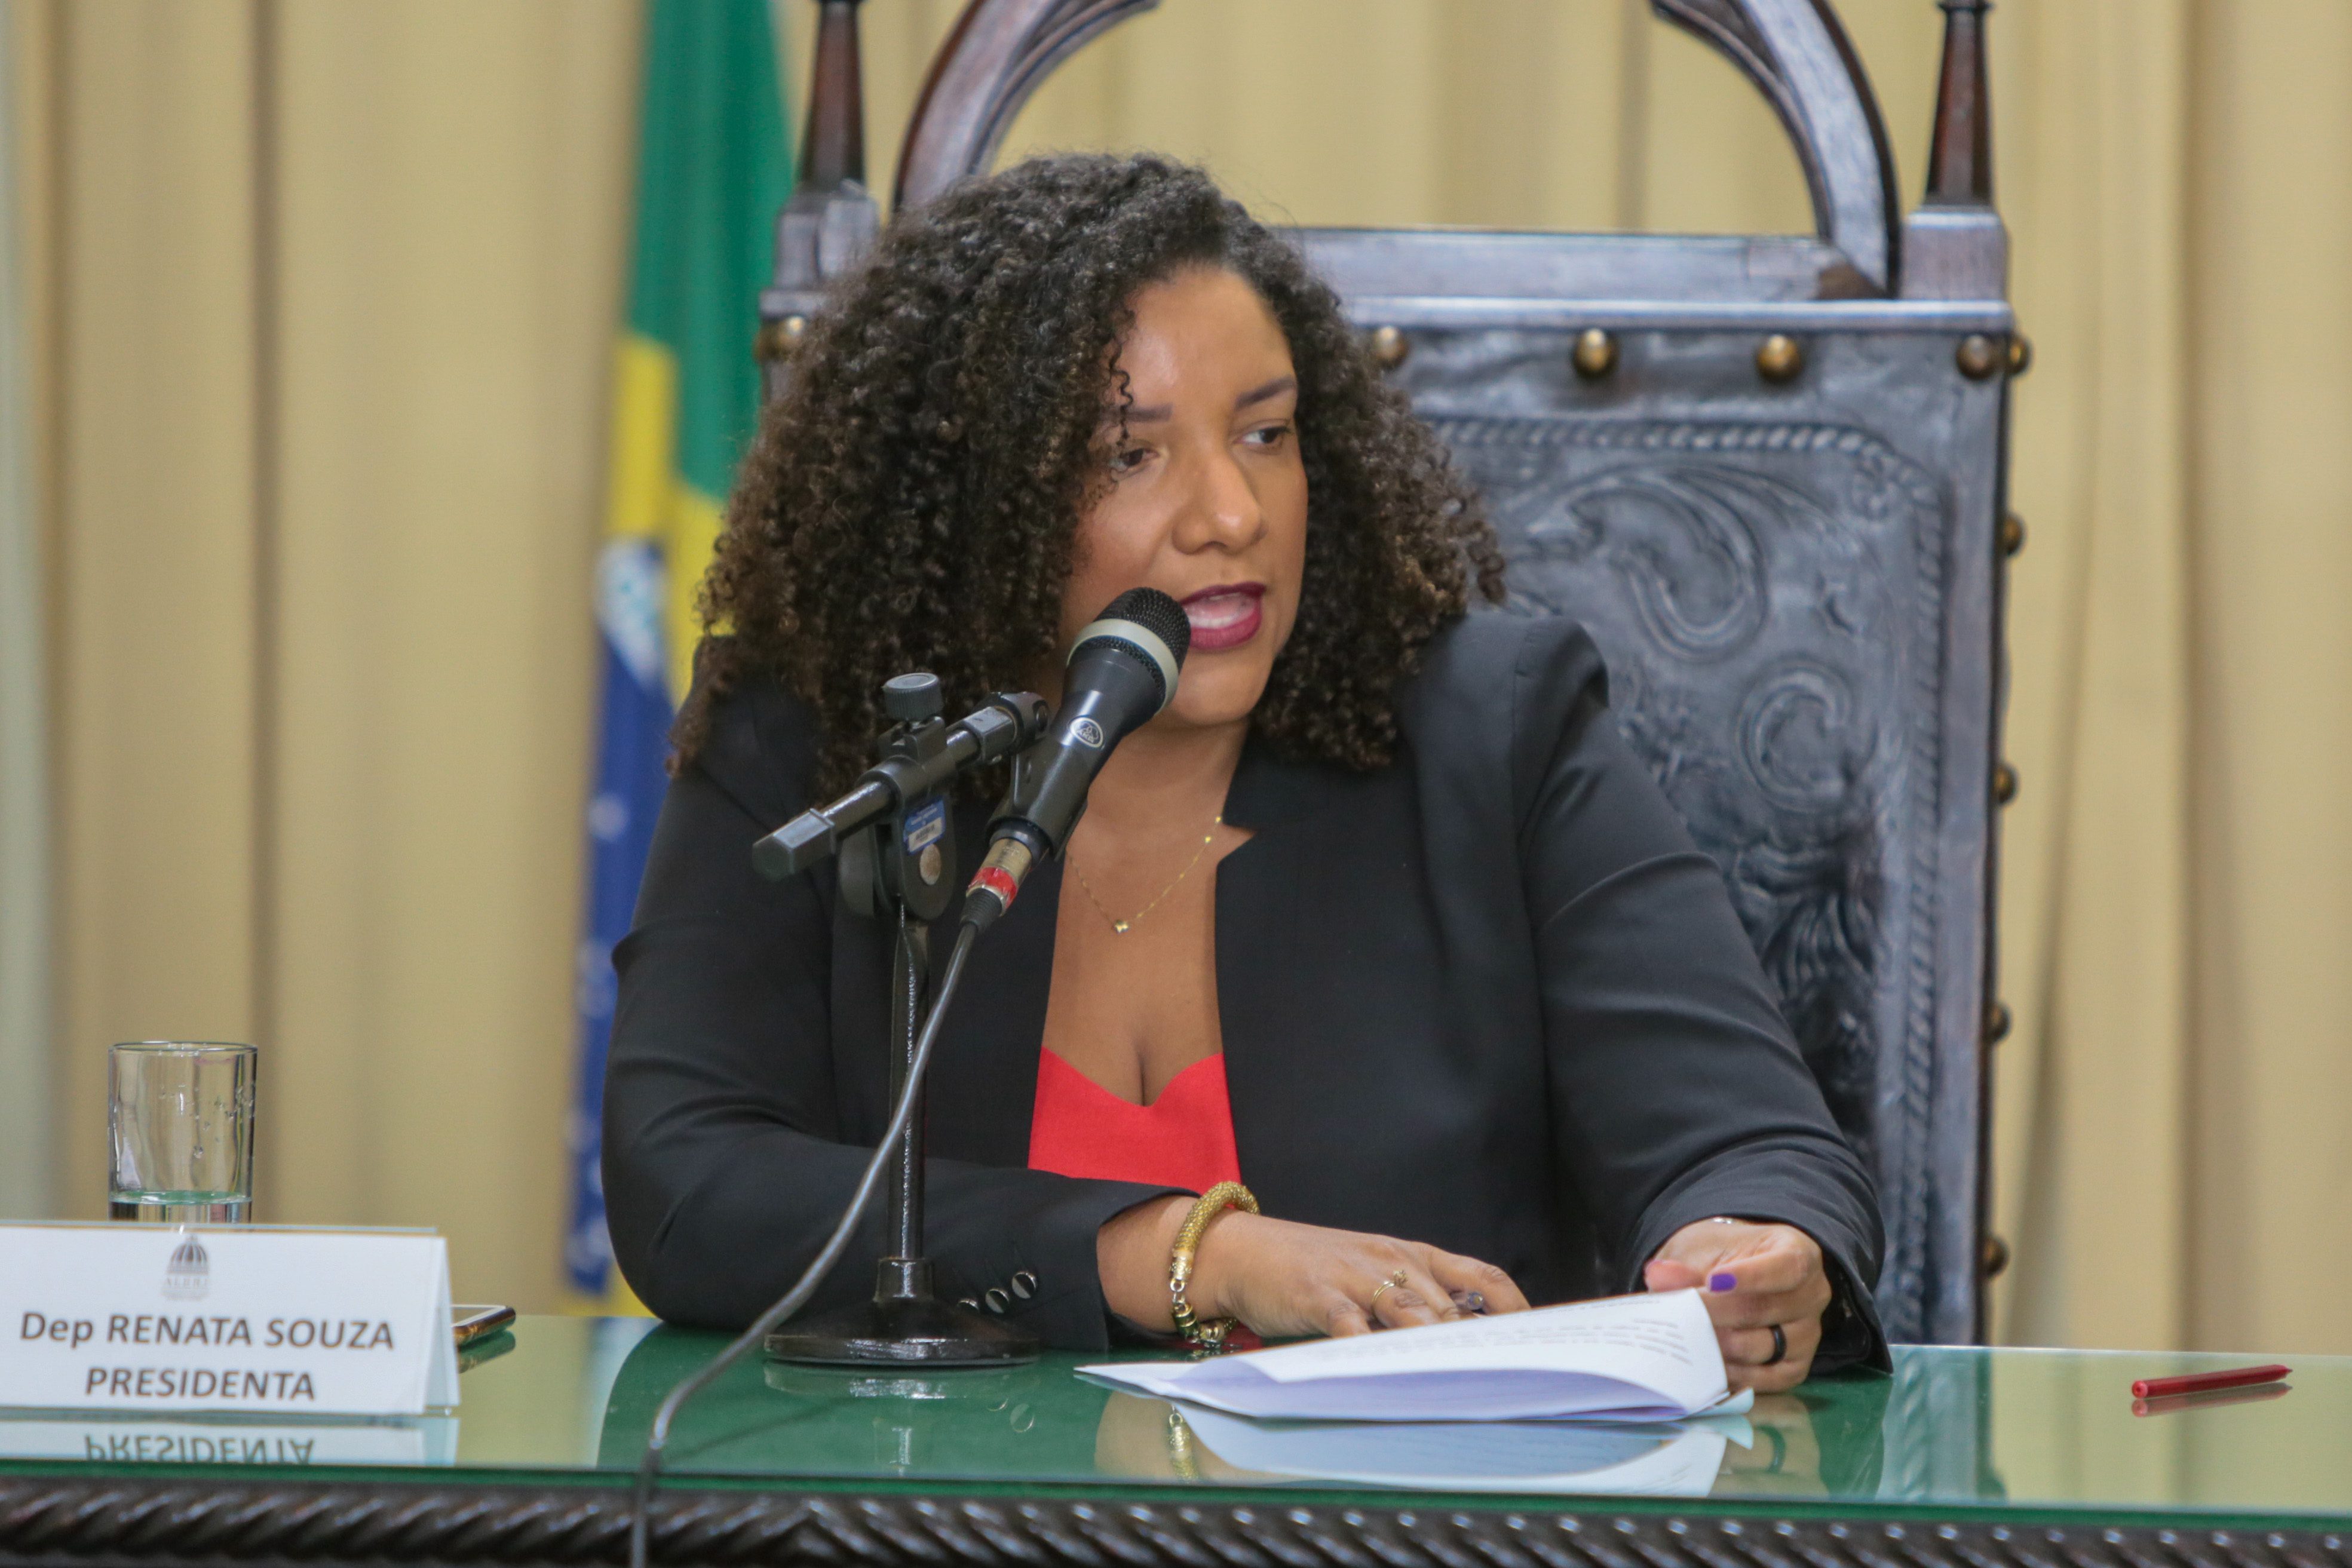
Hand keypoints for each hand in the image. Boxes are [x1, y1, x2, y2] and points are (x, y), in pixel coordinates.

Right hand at [1099, 1197, 1528, 1338]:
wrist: (1242, 1251)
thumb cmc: (1313, 1270)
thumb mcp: (1371, 1273)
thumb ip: (1416, 1300)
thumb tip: (1467, 1338)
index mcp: (1410, 1255)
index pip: (1479, 1274)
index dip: (1514, 1304)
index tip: (1541, 1335)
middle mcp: (1390, 1261)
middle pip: (1449, 1304)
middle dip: (1478, 1343)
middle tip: (1508, 1378)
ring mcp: (1354, 1276)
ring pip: (1410, 1312)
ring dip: (1439, 1345)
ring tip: (1465, 1378)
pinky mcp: (1317, 1295)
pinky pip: (1351, 1325)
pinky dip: (1371, 1349)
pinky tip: (1386, 1373)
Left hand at [1643, 1218, 1829, 1392]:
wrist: (1728, 1281)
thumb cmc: (1720, 1259)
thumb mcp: (1702, 1251)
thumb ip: (1684, 1267)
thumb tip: (1658, 1276)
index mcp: (1799, 1254)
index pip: (1786, 1268)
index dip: (1750, 1276)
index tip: (1713, 1279)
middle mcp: (1813, 1295)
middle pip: (1763, 1310)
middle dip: (1713, 1311)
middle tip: (1675, 1309)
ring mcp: (1806, 1335)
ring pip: (1758, 1347)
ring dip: (1714, 1342)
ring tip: (1681, 1334)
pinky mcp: (1792, 1369)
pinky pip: (1760, 1378)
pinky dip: (1726, 1371)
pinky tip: (1700, 1360)